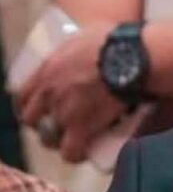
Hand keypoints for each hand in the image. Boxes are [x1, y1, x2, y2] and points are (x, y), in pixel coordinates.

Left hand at [17, 21, 126, 162]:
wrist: (132, 59)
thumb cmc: (116, 42)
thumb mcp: (85, 36)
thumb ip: (76, 48)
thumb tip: (83, 48)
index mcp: (47, 70)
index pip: (22, 96)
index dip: (30, 107)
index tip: (41, 111)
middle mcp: (50, 93)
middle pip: (32, 120)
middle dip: (44, 125)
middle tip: (61, 127)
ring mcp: (64, 111)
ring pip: (49, 139)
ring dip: (60, 141)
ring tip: (75, 142)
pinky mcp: (83, 127)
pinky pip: (71, 151)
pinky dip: (76, 155)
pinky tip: (84, 154)